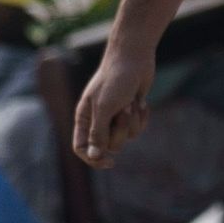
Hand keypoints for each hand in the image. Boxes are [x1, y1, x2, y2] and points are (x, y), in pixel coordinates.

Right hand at [69, 33, 155, 169]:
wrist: (134, 59)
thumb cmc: (116, 80)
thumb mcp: (104, 108)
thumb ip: (98, 133)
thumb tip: (93, 157)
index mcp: (83, 118)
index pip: (81, 147)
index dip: (93, 158)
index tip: (110, 163)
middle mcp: (97, 120)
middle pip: (109, 145)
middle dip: (120, 130)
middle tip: (123, 110)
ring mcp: (115, 116)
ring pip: (126, 137)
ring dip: (133, 121)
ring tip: (131, 102)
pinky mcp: (131, 112)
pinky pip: (138, 127)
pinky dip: (142, 116)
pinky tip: (140, 102)